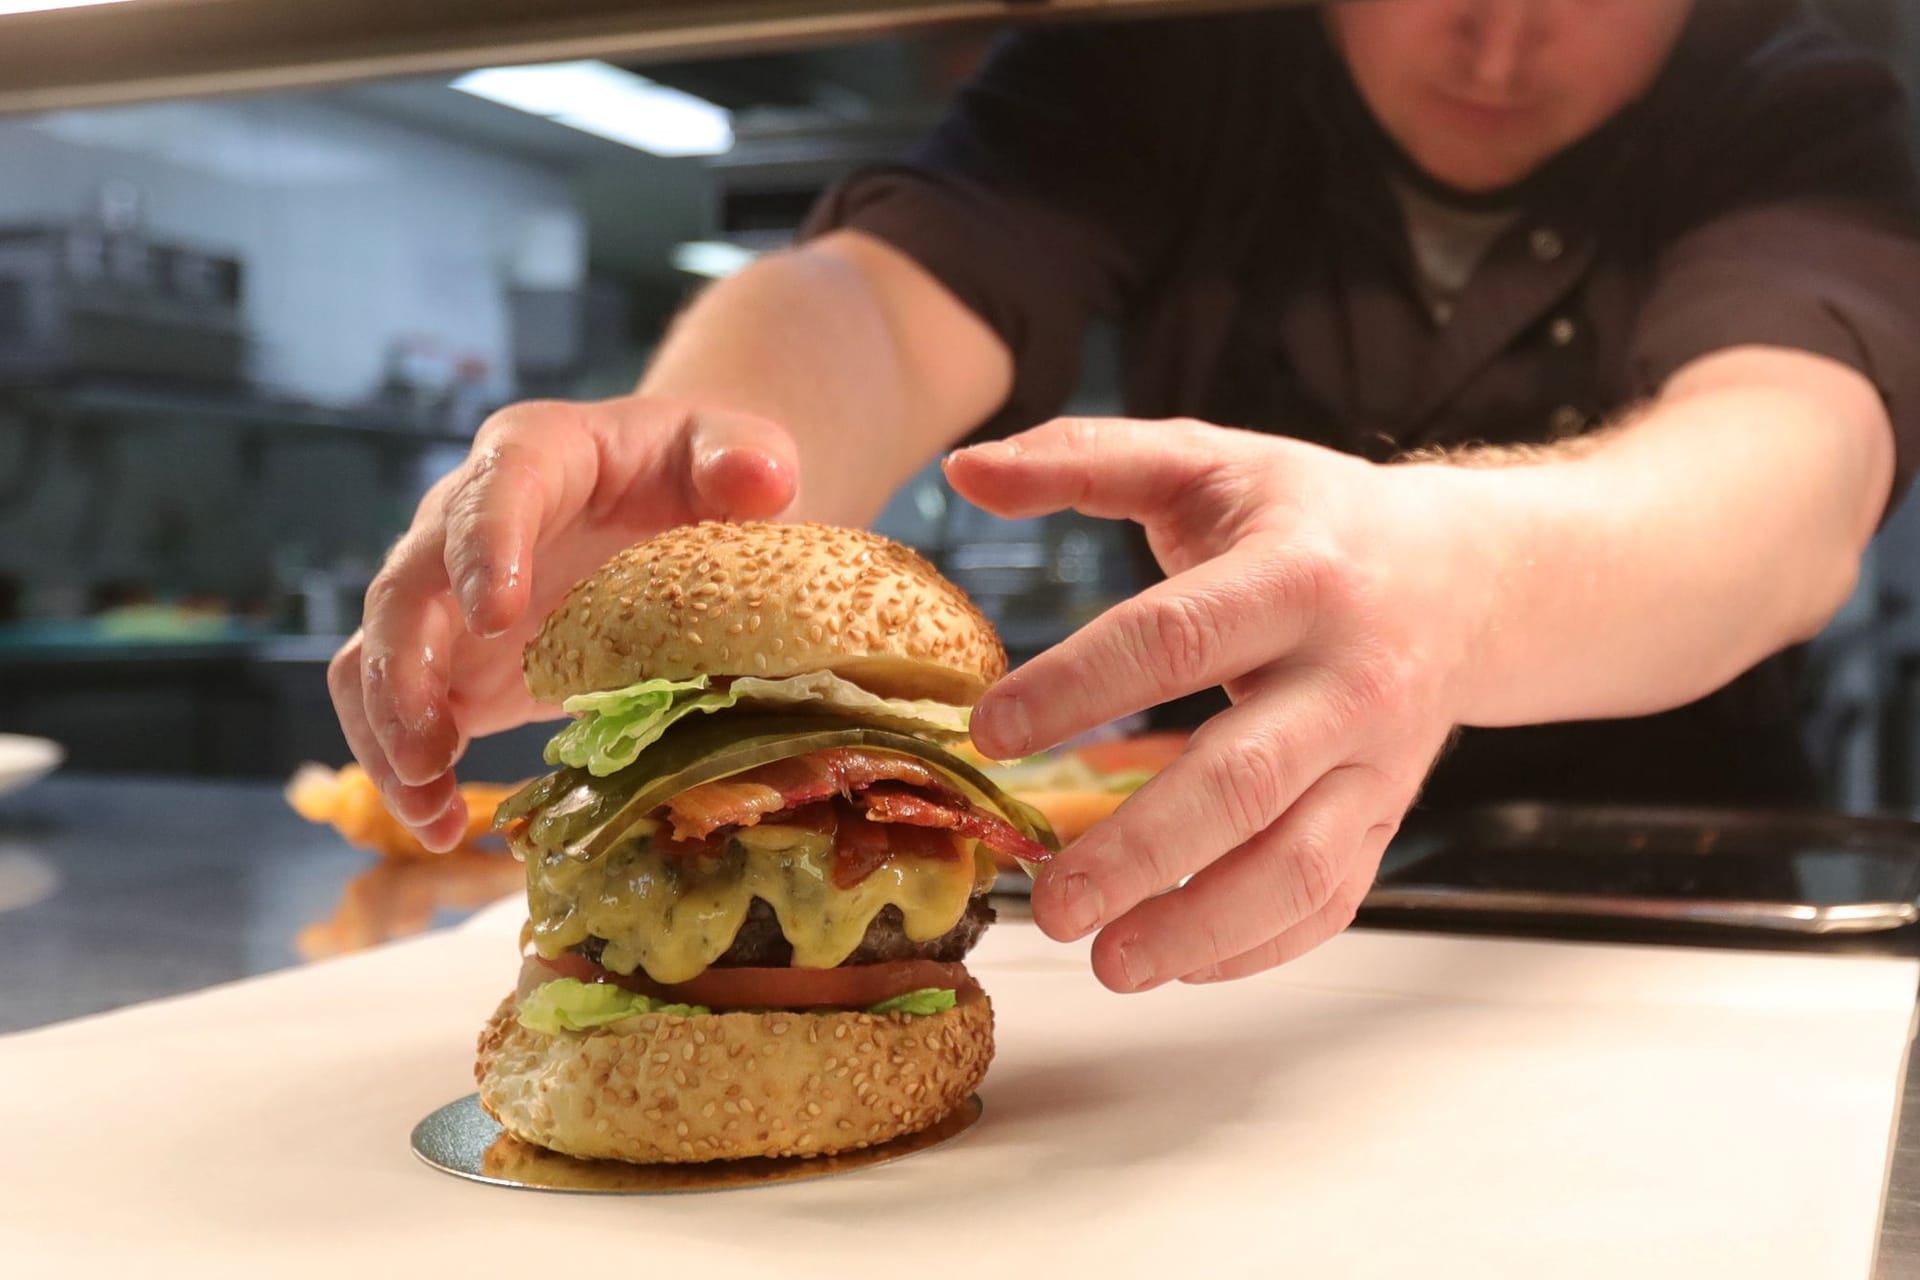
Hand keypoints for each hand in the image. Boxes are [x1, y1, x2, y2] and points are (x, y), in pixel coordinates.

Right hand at [329, 397, 797, 850]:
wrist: (670, 503)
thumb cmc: (694, 473)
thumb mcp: (731, 450)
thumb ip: (746, 456)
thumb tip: (762, 481)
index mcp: (538, 452)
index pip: (497, 486)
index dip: (485, 547)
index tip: (496, 615)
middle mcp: (466, 517)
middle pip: (406, 582)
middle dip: (408, 664)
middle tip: (436, 743)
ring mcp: (447, 594)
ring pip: (373, 653)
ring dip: (386, 729)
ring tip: (429, 802)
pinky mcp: (448, 660)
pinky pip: (390, 706)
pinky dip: (401, 766)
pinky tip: (439, 825)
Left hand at [945, 417, 1493, 990]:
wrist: (1467, 576)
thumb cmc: (1310, 520)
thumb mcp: (1207, 462)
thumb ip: (1085, 458)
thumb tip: (964, 470)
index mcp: (1294, 576)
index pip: (1175, 639)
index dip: (1078, 689)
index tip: (988, 733)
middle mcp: (1347, 677)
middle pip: (1242, 780)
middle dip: (1139, 850)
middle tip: (1047, 900)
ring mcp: (1377, 761)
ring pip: (1298, 864)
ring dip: (1200, 925)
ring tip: (1106, 963)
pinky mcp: (1387, 817)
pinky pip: (1332, 900)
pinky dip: (1257, 945)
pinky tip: (1178, 962)